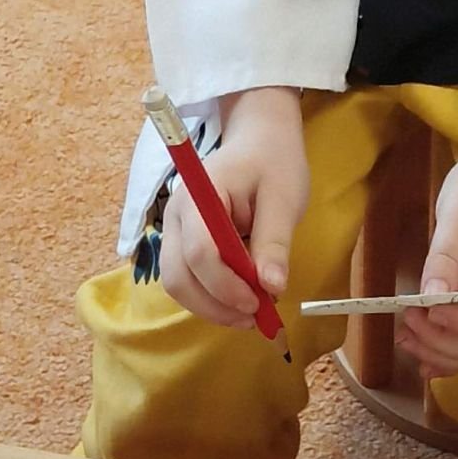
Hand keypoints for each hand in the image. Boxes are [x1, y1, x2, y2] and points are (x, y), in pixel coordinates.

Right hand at [158, 88, 306, 329]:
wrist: (258, 139)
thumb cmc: (273, 162)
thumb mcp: (284, 198)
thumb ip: (274, 241)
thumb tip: (273, 287)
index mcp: (199, 196)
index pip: (199, 251)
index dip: (226, 285)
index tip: (258, 302)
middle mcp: (175, 215)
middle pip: (178, 275)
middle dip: (214, 305)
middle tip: (255, 318)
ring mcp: (173, 230)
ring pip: (177, 283)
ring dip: (211, 306)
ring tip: (251, 313)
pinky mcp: (182, 242)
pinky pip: (187, 278)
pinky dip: (210, 296)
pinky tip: (240, 299)